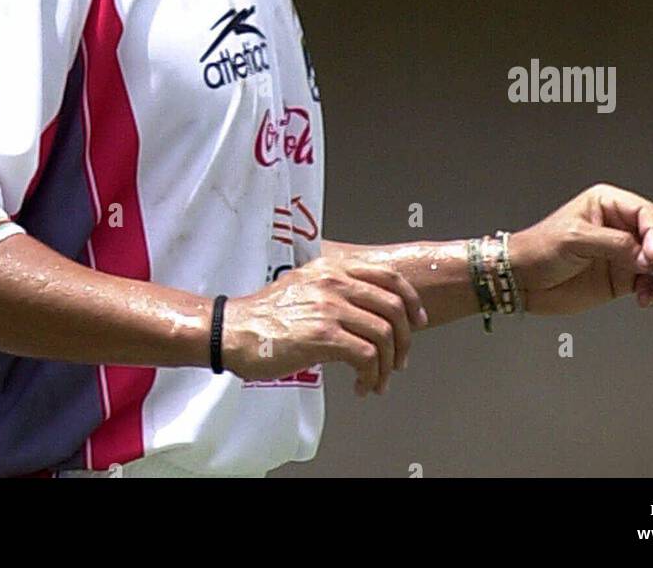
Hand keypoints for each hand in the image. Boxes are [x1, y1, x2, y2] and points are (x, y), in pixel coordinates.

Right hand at [222, 256, 427, 396]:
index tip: (417, 323)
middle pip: (394, 307)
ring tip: (377, 381)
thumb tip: (366, 309)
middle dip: (405, 340)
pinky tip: (360, 386)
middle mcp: (335, 281)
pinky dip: (371, 376)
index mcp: (333, 267)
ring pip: (385, 335)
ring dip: (388, 365)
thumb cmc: (266, 315)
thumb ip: (335, 288)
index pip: (389, 277)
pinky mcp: (323, 335)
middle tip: (399, 361)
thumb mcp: (305, 286)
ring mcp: (330, 307)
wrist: (234, 330)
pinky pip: (367, 357)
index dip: (412, 301)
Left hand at [509, 183, 652, 315]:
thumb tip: (646, 256)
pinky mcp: (623, 277)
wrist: (522, 279)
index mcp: (607, 203)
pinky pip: (651, 281)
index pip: (646, 212)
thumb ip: (613, 244)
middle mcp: (619, 225)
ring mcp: (623, 252)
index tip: (651, 256)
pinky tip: (648, 299)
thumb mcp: (574, 239)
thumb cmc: (539, 249)